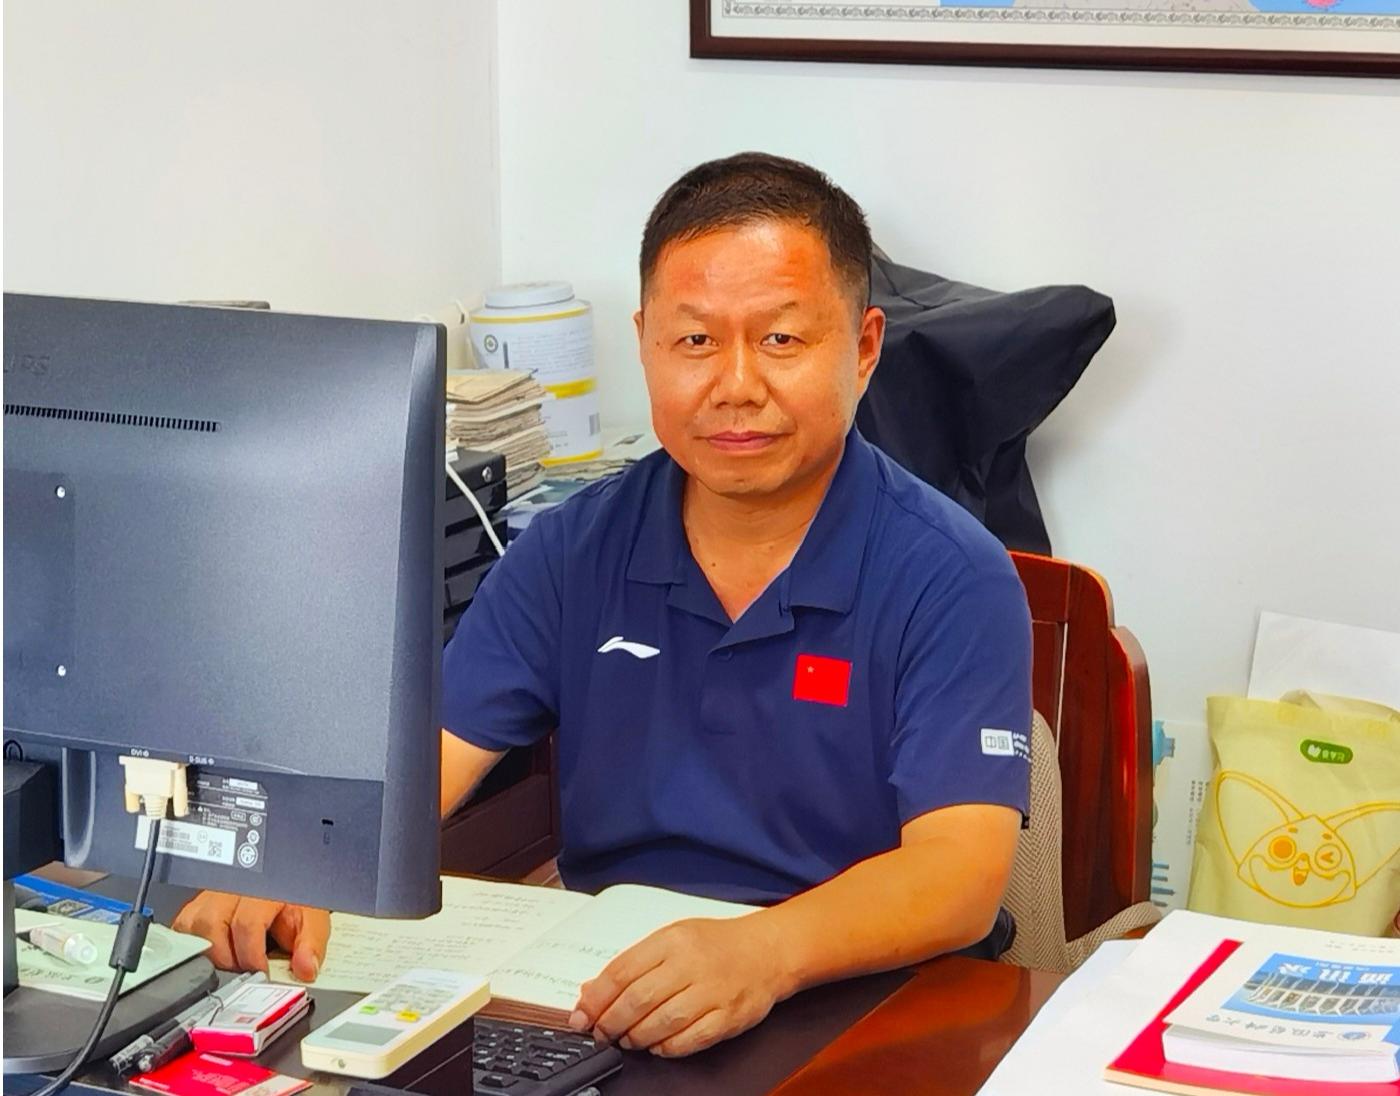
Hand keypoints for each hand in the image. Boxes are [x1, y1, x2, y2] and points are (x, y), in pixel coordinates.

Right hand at [172, 890, 328, 980]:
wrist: (286, 884)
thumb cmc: (295, 901)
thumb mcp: (312, 919)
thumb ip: (311, 944)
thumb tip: (306, 969)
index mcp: (265, 890)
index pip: (247, 924)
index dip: (252, 957)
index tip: (260, 974)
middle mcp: (234, 888)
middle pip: (211, 924)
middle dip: (227, 958)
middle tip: (244, 969)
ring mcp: (213, 893)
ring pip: (192, 924)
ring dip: (209, 952)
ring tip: (230, 961)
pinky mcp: (198, 903)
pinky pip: (182, 924)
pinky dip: (193, 944)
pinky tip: (212, 953)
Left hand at [569, 914, 793, 1057]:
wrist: (768, 950)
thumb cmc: (716, 944)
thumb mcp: (673, 938)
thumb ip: (635, 963)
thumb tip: (592, 990)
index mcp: (673, 940)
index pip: (623, 970)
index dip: (596, 998)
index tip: (582, 1016)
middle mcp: (692, 963)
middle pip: (638, 999)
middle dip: (611, 1023)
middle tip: (602, 1033)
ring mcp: (713, 991)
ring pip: (663, 1023)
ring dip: (637, 1037)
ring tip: (629, 1040)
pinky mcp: (729, 1016)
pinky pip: (691, 1039)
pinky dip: (668, 1048)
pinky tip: (659, 1046)